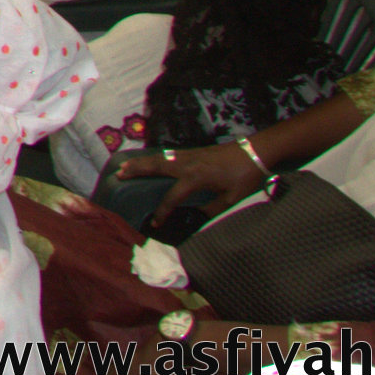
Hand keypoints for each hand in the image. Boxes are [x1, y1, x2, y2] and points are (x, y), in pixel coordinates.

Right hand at [116, 139, 266, 221]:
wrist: (255, 152)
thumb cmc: (244, 177)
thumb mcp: (231, 199)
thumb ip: (212, 209)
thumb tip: (197, 219)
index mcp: (195, 178)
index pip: (173, 197)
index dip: (162, 211)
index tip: (154, 223)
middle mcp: (187, 164)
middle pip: (155, 167)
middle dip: (136, 171)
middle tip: (119, 175)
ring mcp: (189, 155)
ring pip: (159, 157)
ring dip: (141, 162)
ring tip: (125, 166)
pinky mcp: (193, 151)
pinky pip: (167, 154)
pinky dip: (154, 157)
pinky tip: (149, 161)